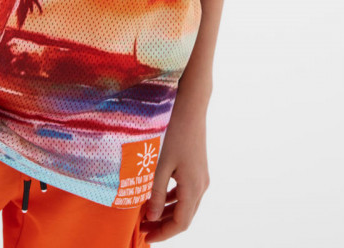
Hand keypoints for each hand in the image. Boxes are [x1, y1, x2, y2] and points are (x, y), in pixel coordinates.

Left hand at [138, 88, 209, 241]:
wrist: (191, 109)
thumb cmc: (175, 134)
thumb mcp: (162, 165)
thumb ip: (156, 193)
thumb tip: (151, 217)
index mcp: (193, 188)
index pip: (180, 224)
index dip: (164, 233)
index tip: (146, 237)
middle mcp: (201, 187)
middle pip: (184, 217)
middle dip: (163, 225)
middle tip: (142, 228)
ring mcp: (201, 178)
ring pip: (185, 206)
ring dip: (167, 213)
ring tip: (146, 216)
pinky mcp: (198, 170)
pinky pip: (186, 193)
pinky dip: (172, 200)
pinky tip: (157, 198)